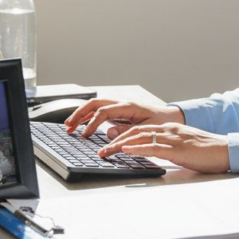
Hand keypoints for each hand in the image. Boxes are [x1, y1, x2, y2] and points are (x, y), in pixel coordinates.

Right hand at [64, 99, 185, 138]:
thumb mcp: (147, 129)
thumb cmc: (161, 122)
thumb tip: (109, 133)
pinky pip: (100, 112)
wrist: (170, 117)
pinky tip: (81, 125)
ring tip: (69, 126)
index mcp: (128, 106)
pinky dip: (89, 117)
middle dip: (79, 114)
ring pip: (95, 106)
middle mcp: (122, 104)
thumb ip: (128, 132)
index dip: (92, 123)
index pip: (103, 112)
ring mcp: (119, 107)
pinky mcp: (119, 113)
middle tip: (68, 126)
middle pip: (94, 104)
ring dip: (81, 115)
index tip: (85, 135)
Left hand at [99, 123, 229, 173]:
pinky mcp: (178, 149)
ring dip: (120, 145)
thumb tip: (149, 153)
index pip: (140, 130)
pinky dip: (138, 148)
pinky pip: (154, 147)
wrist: (226, 151)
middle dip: (115, 140)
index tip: (108, 145)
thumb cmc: (206, 152)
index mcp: (169, 129)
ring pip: (141, 137)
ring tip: (106, 152)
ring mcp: (173, 138)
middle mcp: (169, 130)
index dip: (122, 136)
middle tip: (100, 150)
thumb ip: (166, 147)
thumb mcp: (182, 148)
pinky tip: (126, 150)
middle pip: (136, 131)